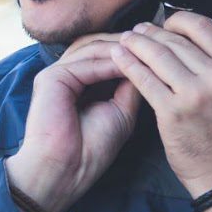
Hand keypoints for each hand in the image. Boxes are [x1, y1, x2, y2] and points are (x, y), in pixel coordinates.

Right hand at [5, 33, 143, 211]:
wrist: (66, 171)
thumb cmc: (91, 150)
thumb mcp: (122, 112)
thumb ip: (131, 86)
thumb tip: (150, 62)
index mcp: (80, 82)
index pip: (106, 53)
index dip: (132, 49)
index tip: (161, 48)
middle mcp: (67, 73)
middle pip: (98, 44)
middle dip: (127, 42)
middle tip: (154, 40)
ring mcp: (57, 73)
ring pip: (92, 48)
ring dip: (120, 49)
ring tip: (145, 50)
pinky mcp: (51, 78)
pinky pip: (84, 63)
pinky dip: (108, 62)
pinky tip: (129, 64)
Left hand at [110, 13, 211, 211]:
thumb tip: (185, 38)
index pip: (203, 25)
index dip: (177, 20)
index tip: (163, 25)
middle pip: (177, 40)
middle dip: (151, 32)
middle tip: (136, 31)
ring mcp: (196, 93)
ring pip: (158, 55)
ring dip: (136, 44)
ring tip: (124, 41)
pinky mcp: (173, 111)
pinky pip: (144, 79)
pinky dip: (128, 65)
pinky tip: (118, 58)